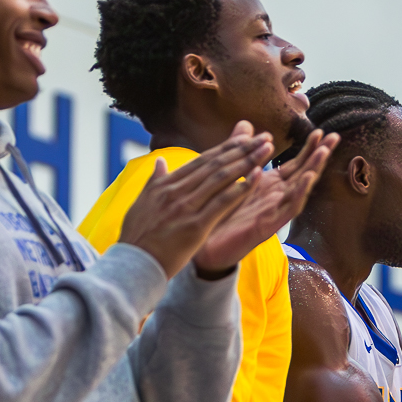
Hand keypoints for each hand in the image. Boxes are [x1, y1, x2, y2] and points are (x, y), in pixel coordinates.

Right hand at [116, 125, 274, 277]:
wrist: (134, 264)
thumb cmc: (137, 237)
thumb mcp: (141, 203)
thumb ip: (154, 181)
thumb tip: (160, 163)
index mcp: (166, 184)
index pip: (202, 160)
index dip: (226, 148)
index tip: (245, 138)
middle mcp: (177, 190)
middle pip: (216, 164)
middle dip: (242, 149)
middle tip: (265, 138)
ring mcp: (186, 207)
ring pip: (221, 178)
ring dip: (247, 161)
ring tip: (267, 150)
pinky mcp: (195, 225)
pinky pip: (222, 203)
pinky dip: (241, 188)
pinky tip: (257, 177)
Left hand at [193, 130, 336, 275]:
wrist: (208, 246)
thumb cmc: (223, 212)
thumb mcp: (234, 176)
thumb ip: (243, 151)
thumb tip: (246, 124)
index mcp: (270, 186)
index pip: (296, 164)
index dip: (308, 148)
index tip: (319, 131)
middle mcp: (277, 197)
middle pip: (304, 173)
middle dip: (320, 155)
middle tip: (334, 136)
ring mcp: (275, 211)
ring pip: (301, 189)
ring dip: (313, 170)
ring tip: (324, 152)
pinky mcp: (269, 225)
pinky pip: (288, 208)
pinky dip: (299, 192)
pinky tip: (306, 178)